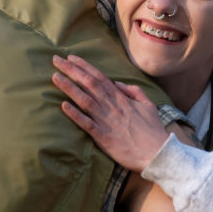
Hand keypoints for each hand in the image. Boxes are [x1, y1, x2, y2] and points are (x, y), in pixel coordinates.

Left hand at [52, 54, 168, 171]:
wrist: (158, 153)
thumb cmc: (153, 131)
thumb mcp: (148, 105)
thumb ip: (134, 91)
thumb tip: (118, 83)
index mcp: (121, 98)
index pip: (99, 77)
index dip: (84, 66)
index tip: (71, 57)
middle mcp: (112, 106)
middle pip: (88, 83)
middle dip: (71, 70)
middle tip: (55, 60)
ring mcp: (107, 121)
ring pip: (84, 99)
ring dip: (69, 87)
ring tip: (55, 77)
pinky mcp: (103, 137)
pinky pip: (86, 123)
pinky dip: (75, 114)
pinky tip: (63, 105)